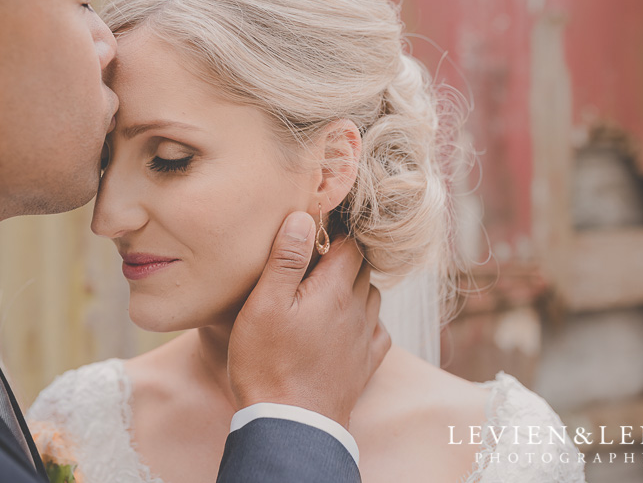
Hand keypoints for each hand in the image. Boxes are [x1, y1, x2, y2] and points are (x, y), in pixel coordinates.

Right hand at [227, 211, 390, 427]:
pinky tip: (349, 324)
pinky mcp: (364, 366)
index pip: (351, 245)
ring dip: (355, 287)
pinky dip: (367, 320)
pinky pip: (378, 331)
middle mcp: (356, 311)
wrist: (290, 425)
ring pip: (371, 298)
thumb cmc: (268, 363)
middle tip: (314, 259)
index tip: (315, 232)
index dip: (335, 234)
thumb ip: (286, 259)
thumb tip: (303, 217)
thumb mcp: (264, 304)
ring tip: (327, 289)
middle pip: (362, 269)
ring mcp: (363, 340)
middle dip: (343, 258)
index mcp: (334, 291)